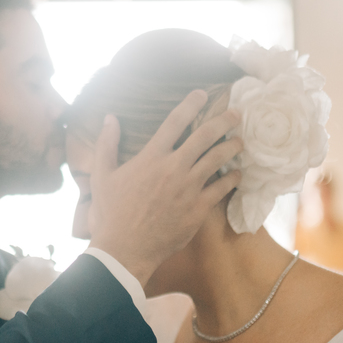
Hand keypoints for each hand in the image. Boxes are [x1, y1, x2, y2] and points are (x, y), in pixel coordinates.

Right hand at [88, 91, 243, 286]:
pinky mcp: (198, 208)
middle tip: (236, 114)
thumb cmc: (111, 213)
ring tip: (241, 141)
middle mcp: (174, 167)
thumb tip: (109, 118)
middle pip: (205, 135)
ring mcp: (189, 188)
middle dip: (223, 121)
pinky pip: (222, 188)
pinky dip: (232, 178)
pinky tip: (238, 174)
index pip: (175, 121)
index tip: (201, 94)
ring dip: (232, 146)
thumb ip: (106, 144)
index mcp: (152, 156)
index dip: (190, 104)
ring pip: (218, 159)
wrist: (125, 248)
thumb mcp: (101, 176)